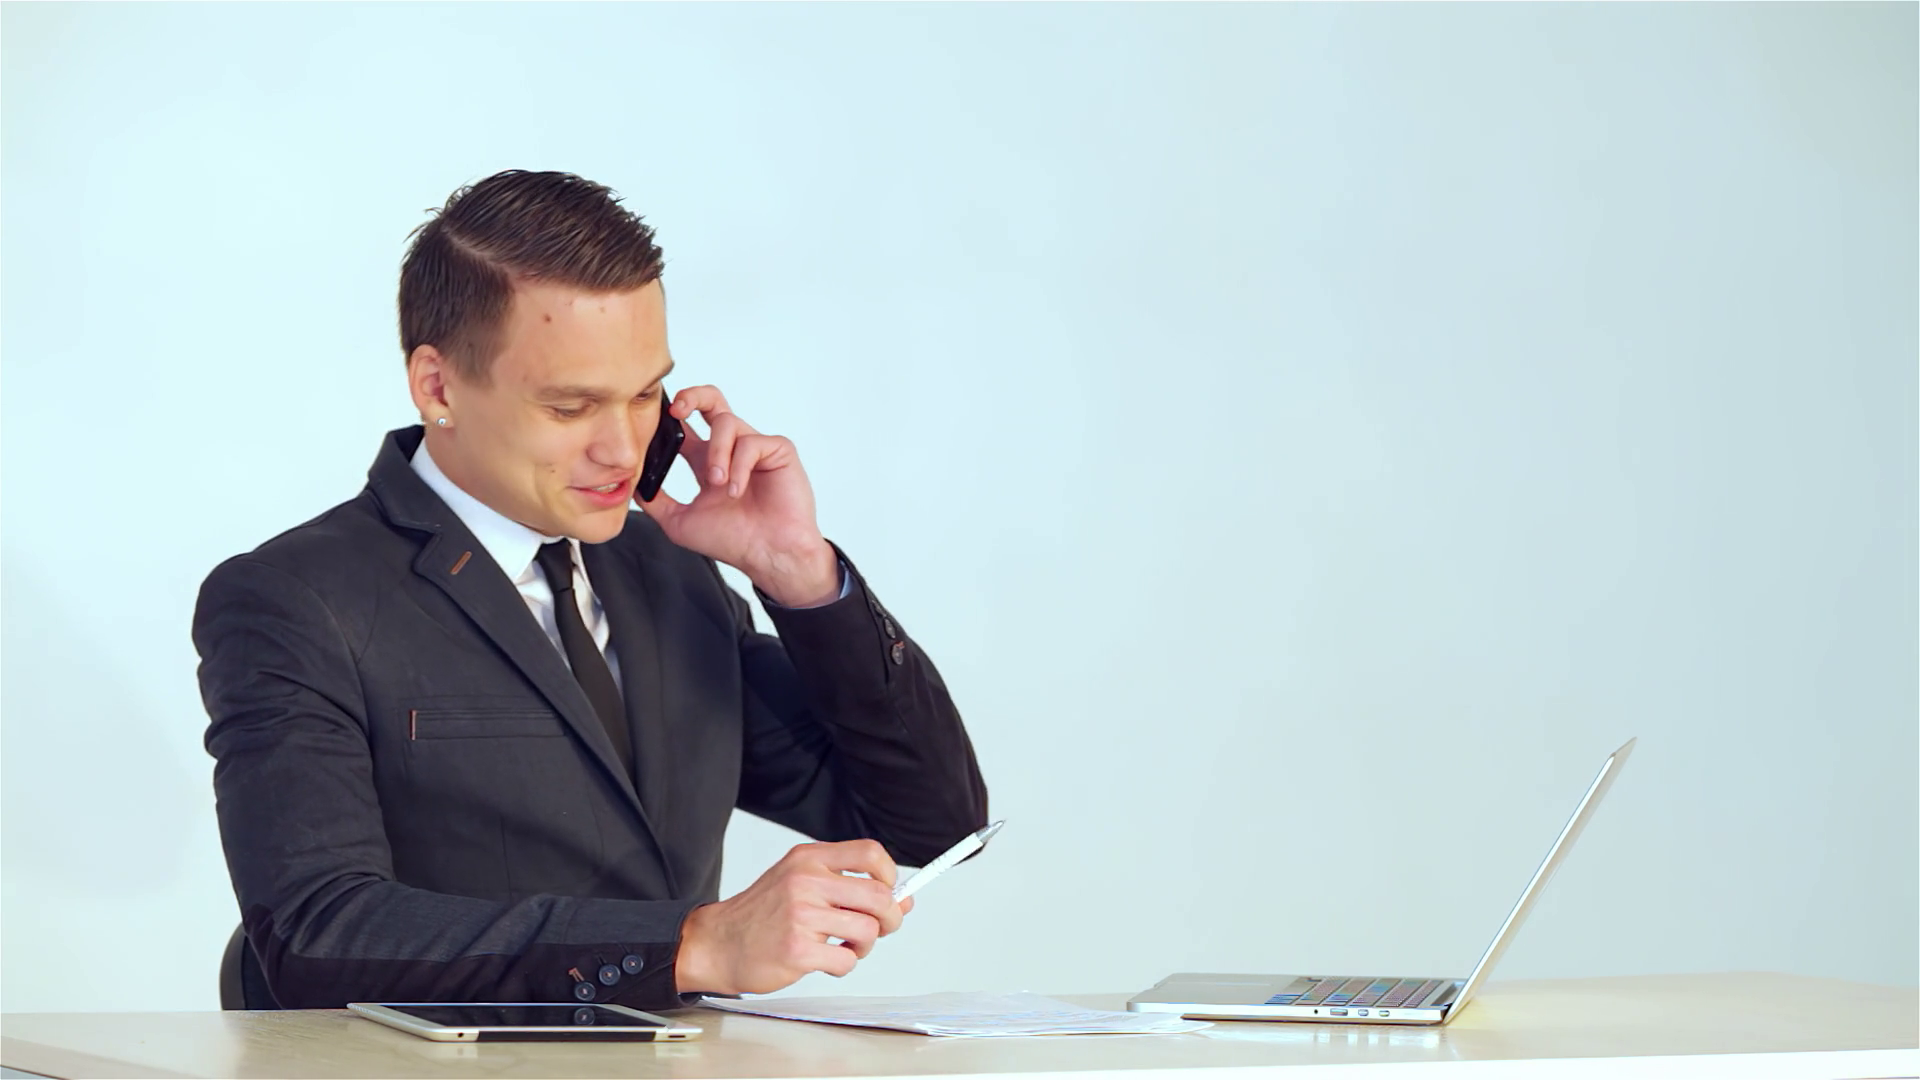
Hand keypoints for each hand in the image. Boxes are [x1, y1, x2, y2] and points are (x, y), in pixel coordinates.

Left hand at [638, 385, 839, 607]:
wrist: (768, 555)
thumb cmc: (734, 542)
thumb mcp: (680, 522)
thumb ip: (655, 502)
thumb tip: (630, 485)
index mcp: (708, 462)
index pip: (686, 426)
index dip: (670, 418)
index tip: (654, 423)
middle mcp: (731, 449)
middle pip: (712, 401)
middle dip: (692, 396)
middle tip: (676, 412)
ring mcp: (755, 448)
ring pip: (727, 422)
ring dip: (716, 453)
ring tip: (717, 483)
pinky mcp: (778, 450)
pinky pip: (751, 442)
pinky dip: (739, 465)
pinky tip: (737, 490)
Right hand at [673, 840, 915, 995]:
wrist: (716, 944)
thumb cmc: (762, 915)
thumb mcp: (800, 884)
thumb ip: (848, 887)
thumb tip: (904, 900)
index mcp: (807, 858)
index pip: (870, 853)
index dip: (890, 874)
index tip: (891, 891)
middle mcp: (805, 881)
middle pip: (879, 896)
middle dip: (891, 918)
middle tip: (882, 928)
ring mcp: (801, 915)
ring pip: (867, 930)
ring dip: (863, 946)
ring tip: (843, 946)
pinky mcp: (798, 949)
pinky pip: (847, 959)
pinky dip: (843, 965)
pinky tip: (823, 960)